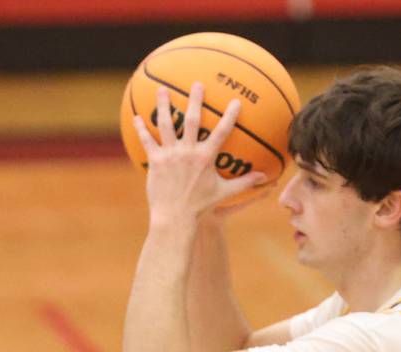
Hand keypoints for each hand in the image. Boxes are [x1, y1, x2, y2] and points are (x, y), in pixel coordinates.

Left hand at [133, 83, 267, 222]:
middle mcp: (188, 152)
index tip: (235, 102)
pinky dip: (141, 129)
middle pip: (193, 120)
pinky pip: (147, 141)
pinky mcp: (155, 161)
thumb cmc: (200, 207)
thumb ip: (244, 183)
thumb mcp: (224, 193)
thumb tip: (264, 179)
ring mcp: (170, 155)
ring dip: (164, 105)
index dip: (230, 116)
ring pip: (166, 125)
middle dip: (195, 100)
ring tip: (161, 90)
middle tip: (197, 84)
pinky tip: (136, 117)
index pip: (221, 132)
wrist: (175, 218)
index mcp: (206, 158)